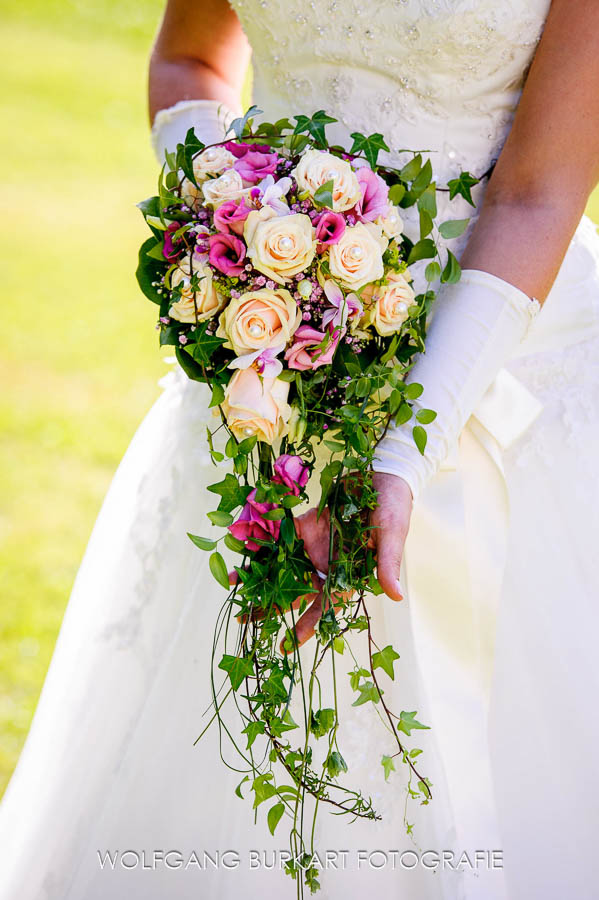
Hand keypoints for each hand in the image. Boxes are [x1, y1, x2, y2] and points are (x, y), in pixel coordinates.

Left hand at [230, 472, 412, 650]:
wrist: (383, 472)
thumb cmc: (394, 506)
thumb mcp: (392, 534)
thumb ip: (387, 564)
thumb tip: (396, 597)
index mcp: (348, 573)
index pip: (326, 605)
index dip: (307, 624)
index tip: (287, 643)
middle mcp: (327, 562)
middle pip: (295, 589)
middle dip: (271, 604)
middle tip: (245, 618)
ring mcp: (315, 543)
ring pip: (284, 565)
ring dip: (260, 573)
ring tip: (233, 584)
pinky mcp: (307, 523)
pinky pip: (281, 536)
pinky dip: (263, 541)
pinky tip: (241, 547)